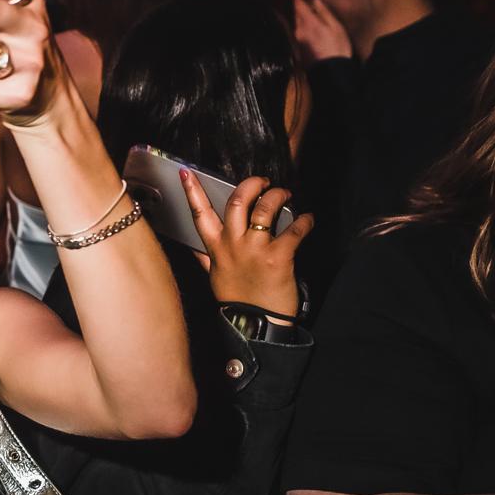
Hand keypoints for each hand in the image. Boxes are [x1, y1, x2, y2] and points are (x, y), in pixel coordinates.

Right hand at [183, 171, 314, 316]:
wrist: (257, 323)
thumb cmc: (237, 300)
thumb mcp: (214, 276)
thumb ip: (205, 257)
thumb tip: (194, 247)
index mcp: (216, 247)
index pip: (199, 213)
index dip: (192, 190)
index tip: (186, 171)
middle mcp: (233, 244)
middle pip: (237, 201)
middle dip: (252, 184)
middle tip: (264, 182)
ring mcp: (255, 249)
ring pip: (264, 208)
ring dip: (279, 196)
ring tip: (286, 196)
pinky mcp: (278, 257)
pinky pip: (294, 229)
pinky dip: (305, 221)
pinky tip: (308, 219)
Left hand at [291, 0, 352, 63]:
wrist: (331, 71)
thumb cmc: (337, 46)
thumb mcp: (335, 26)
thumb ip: (323, 12)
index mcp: (307, 22)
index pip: (298, 5)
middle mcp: (298, 29)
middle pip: (297, 14)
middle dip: (302, 7)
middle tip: (311, 3)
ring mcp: (297, 39)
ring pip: (298, 23)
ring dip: (304, 18)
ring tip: (315, 15)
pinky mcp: (299, 47)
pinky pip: (300, 32)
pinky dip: (305, 27)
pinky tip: (314, 29)